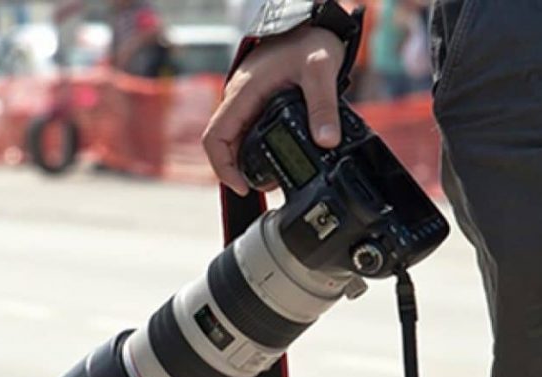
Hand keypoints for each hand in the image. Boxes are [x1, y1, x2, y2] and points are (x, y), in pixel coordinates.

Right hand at [202, 26, 344, 195]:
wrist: (312, 24)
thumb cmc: (311, 40)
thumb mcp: (320, 71)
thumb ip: (323, 107)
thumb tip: (326, 141)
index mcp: (243, 92)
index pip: (214, 137)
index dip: (223, 167)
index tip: (242, 186)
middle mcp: (239, 98)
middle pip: (223, 143)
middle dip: (237, 170)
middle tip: (263, 187)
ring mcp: (247, 101)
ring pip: (235, 138)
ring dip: (246, 161)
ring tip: (272, 178)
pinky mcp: (258, 102)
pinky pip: (248, 130)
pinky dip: (257, 148)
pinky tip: (277, 157)